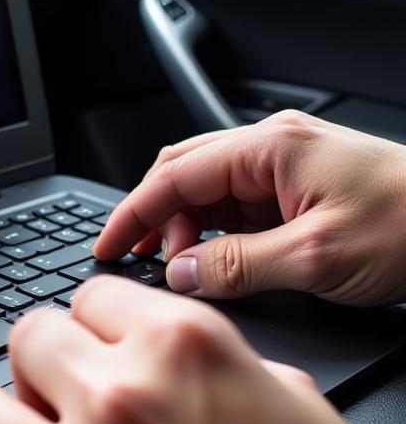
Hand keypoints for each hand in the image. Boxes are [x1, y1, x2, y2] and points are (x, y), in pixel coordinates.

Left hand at [0, 281, 405, 423]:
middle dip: (44, 373)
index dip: (93, 333)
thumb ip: (206, 360)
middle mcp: (118, 405)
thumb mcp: (288, 399)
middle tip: (63, 409)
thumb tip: (149, 360)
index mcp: (180, 350)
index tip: (95, 358)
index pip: (85, 299)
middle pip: (23, 344)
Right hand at [94, 111, 405, 305]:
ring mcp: (286, 167)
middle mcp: (274, 148)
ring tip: (184, 269)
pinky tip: (214, 261)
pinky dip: (214, 234)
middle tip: (136, 260)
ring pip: (208, 192)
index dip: (132, 213)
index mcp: (272, 148)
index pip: (175, 175)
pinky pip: (236, 207)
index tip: (107, 246)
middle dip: (153, 218)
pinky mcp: (299, 190)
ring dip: (185, 229)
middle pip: (184, 174)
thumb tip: (181, 275)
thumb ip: (237, 266)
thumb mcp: (316, 256)